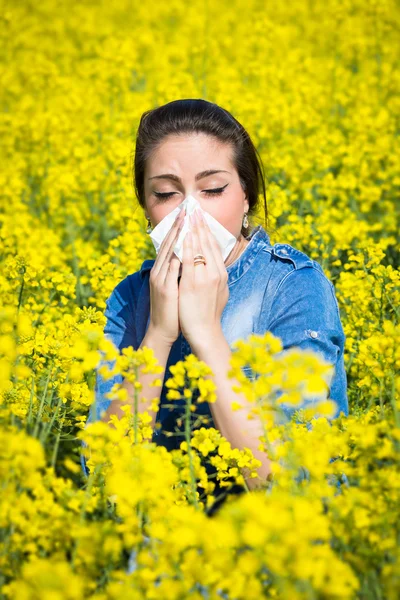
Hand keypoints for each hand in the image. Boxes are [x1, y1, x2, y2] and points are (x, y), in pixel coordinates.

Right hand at [148, 207, 185, 346]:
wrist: (163, 330)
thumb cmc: (172, 309)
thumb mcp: (173, 286)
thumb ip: (177, 271)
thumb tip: (186, 258)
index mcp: (161, 270)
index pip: (169, 244)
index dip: (177, 229)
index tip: (185, 214)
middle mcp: (159, 271)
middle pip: (168, 244)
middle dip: (177, 226)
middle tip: (186, 210)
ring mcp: (161, 279)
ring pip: (169, 253)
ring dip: (177, 236)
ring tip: (186, 221)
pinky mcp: (166, 289)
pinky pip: (172, 269)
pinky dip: (178, 256)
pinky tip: (185, 246)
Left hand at [178, 208, 228, 347]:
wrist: (205, 332)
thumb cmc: (208, 314)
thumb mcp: (216, 292)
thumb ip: (213, 277)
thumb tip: (211, 266)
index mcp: (221, 274)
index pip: (214, 246)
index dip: (207, 230)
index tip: (201, 216)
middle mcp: (216, 273)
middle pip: (208, 243)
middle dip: (200, 224)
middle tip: (194, 208)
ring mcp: (205, 277)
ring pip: (200, 248)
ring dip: (193, 230)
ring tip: (188, 215)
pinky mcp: (193, 283)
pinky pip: (190, 260)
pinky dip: (187, 246)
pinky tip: (184, 235)